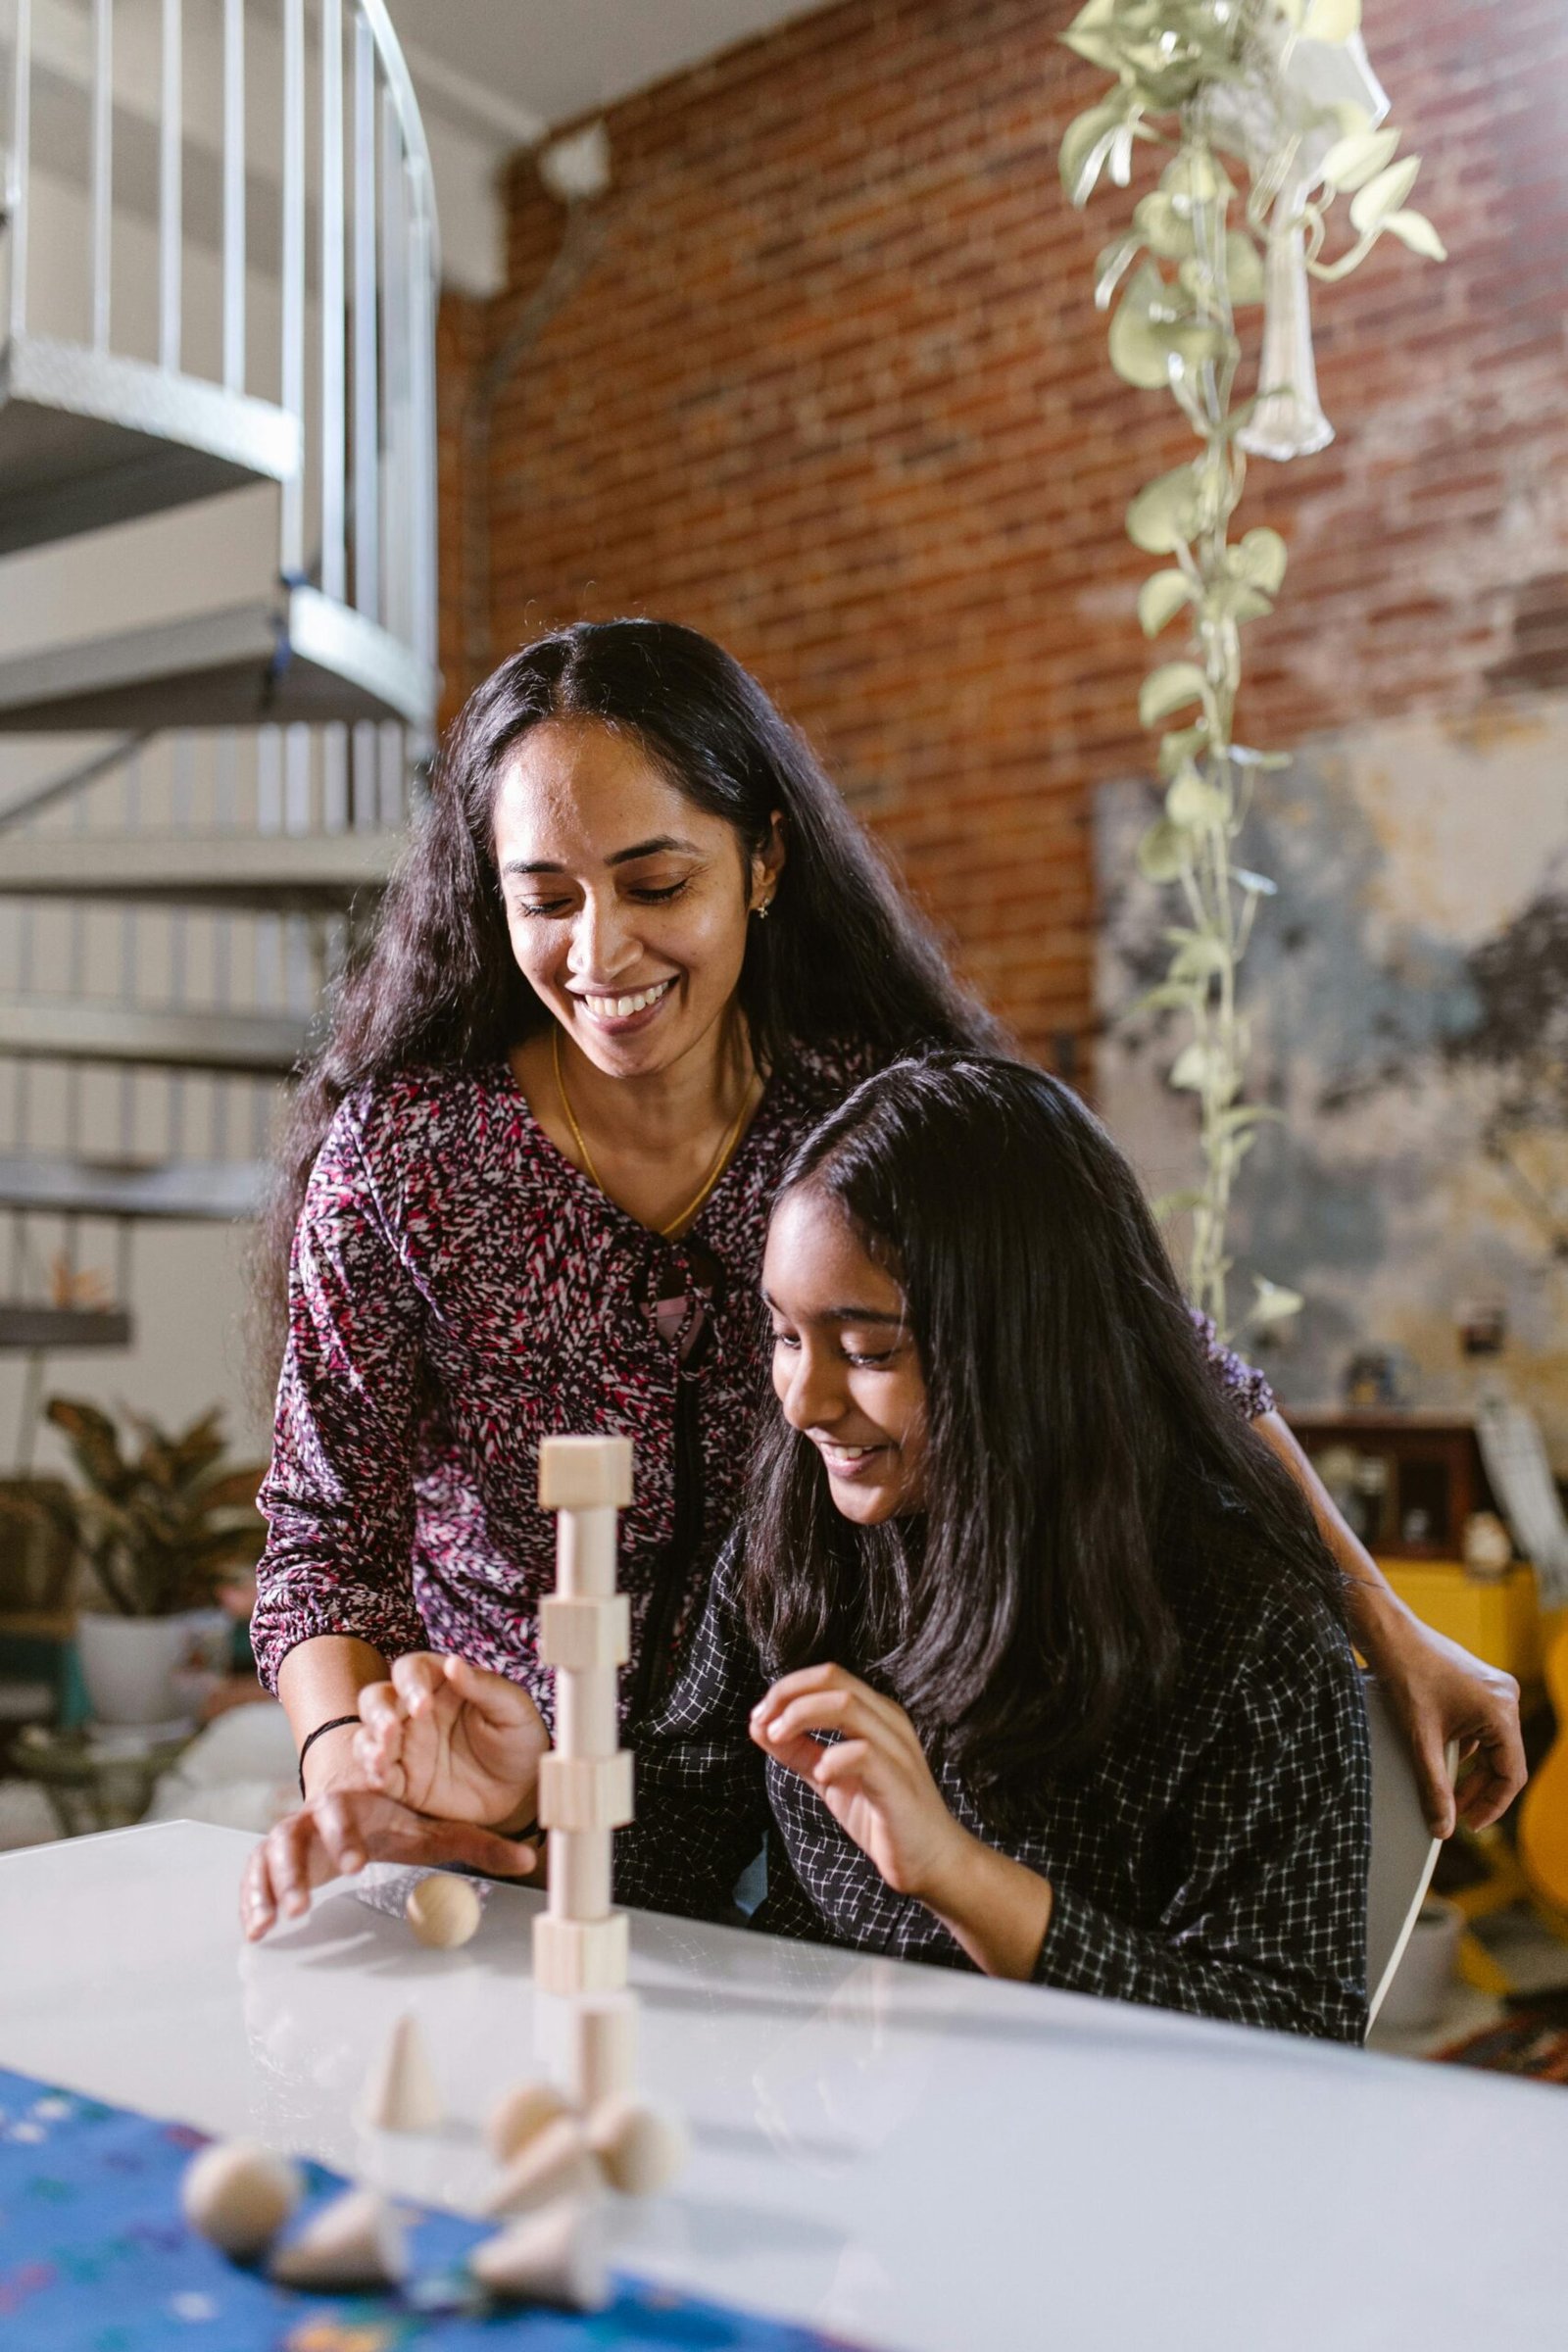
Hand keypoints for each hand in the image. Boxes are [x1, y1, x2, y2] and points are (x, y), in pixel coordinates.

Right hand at [240, 1789, 537, 1941]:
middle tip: (309, 1904)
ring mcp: (291, 1838)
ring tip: (281, 1920)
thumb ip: (478, 1845)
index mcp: (354, 1801)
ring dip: (272, 1886)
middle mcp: (315, 1816)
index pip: (343, 1809)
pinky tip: (257, 1930)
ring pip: (270, 1855)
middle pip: (296, 1832)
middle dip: (300, 1868)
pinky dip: (251, 1900)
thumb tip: (528, 1858)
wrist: (354, 1812)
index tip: (357, 1864)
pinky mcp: (272, 1862)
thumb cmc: (395, 1822)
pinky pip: (253, 1876)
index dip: (345, 1834)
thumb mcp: (435, 1832)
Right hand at [352, 1653, 548, 1829]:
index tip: (423, 1704)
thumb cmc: (519, 1739)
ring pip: (367, 1735)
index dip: (410, 1682)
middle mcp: (415, 1712)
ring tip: (381, 1755)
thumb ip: (484, 1687)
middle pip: (377, 1699)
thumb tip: (453, 1663)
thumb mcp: (513, 1710)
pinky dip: (371, 1774)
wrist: (524, 1790)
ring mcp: (405, 1746)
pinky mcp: (403, 1781)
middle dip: (377, 1712)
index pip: (411, 1670)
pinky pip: (376, 1774)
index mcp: (440, 1684)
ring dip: (368, 1743)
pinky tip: (381, 1777)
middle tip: (391, 1728)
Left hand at [749, 1664, 968, 1900]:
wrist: (932, 1861)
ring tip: (778, 1740)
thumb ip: (799, 1751)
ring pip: (847, 1705)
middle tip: (761, 1722)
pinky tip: (821, 1775)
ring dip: (801, 1716)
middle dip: (788, 1694)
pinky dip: (833, 1759)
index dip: (787, 1689)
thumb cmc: (882, 1816)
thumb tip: (759, 1726)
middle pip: (834, 1679)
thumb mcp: (830, 1777)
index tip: (759, 1717)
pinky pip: (864, 1754)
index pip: (828, 1676)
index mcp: (875, 1714)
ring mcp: (896, 1749)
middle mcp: (888, 1722)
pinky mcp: (898, 1782)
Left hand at [1357, 1596, 1525, 1835]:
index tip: (1469, 1824)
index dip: (1492, 1805)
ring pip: (1492, 1745)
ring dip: (1471, 1770)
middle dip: (1479, 1790)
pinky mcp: (1480, 1685)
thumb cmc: (1405, 1678)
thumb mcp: (1420, 1740)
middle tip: (1454, 1813)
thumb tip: (1442, 1828)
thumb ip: (1434, 1787)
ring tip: (1445, 1791)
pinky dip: (1466, 1748)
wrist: (1389, 1634)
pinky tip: (1442, 1758)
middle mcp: (1506, 1698)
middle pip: (1503, 1761)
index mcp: (1501, 1712)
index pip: (1511, 1774)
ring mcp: (1495, 1689)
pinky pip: (1482, 1727)